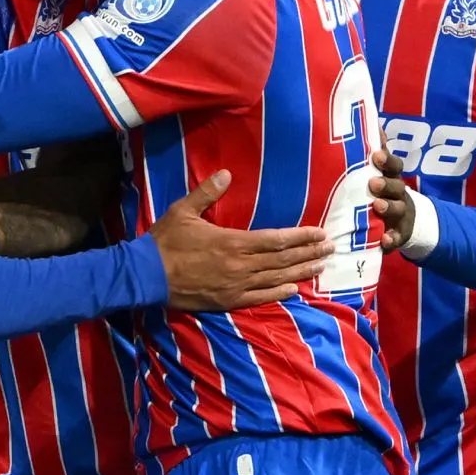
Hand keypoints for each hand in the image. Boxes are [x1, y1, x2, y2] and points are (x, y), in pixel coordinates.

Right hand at [152, 171, 334, 311]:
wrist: (145, 276)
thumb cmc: (164, 241)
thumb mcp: (182, 211)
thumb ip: (207, 193)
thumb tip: (226, 173)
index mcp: (232, 242)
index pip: (276, 239)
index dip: (301, 237)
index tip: (320, 233)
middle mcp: (240, 266)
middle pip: (283, 260)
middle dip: (309, 253)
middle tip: (330, 249)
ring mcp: (236, 286)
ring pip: (276, 279)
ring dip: (301, 272)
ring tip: (320, 266)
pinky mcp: (228, 301)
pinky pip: (260, 298)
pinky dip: (279, 293)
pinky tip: (294, 289)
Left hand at [369, 149, 412, 249]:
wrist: (406, 222)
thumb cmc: (385, 192)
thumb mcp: (381, 173)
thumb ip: (377, 152)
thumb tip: (373, 124)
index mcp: (392, 178)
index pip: (394, 166)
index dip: (387, 161)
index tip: (377, 155)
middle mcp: (399, 195)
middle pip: (397, 187)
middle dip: (386, 184)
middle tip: (373, 183)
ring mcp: (401, 215)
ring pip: (397, 210)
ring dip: (388, 208)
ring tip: (378, 206)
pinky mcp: (399, 234)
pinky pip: (397, 238)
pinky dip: (392, 239)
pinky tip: (385, 241)